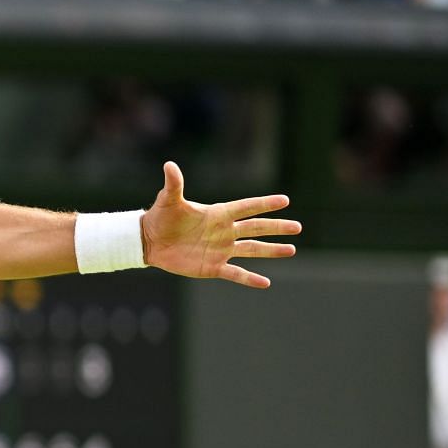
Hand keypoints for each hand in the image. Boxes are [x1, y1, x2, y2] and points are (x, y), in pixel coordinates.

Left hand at [139, 161, 300, 288]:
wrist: (150, 242)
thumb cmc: (161, 217)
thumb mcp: (168, 200)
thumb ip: (174, 184)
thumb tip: (169, 165)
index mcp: (218, 214)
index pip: (246, 207)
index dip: (264, 204)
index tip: (284, 200)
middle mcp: (224, 231)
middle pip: (256, 228)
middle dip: (277, 227)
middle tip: (297, 227)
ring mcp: (221, 250)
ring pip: (252, 249)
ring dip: (271, 250)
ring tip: (291, 249)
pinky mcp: (213, 267)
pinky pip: (235, 273)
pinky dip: (249, 278)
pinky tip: (266, 282)